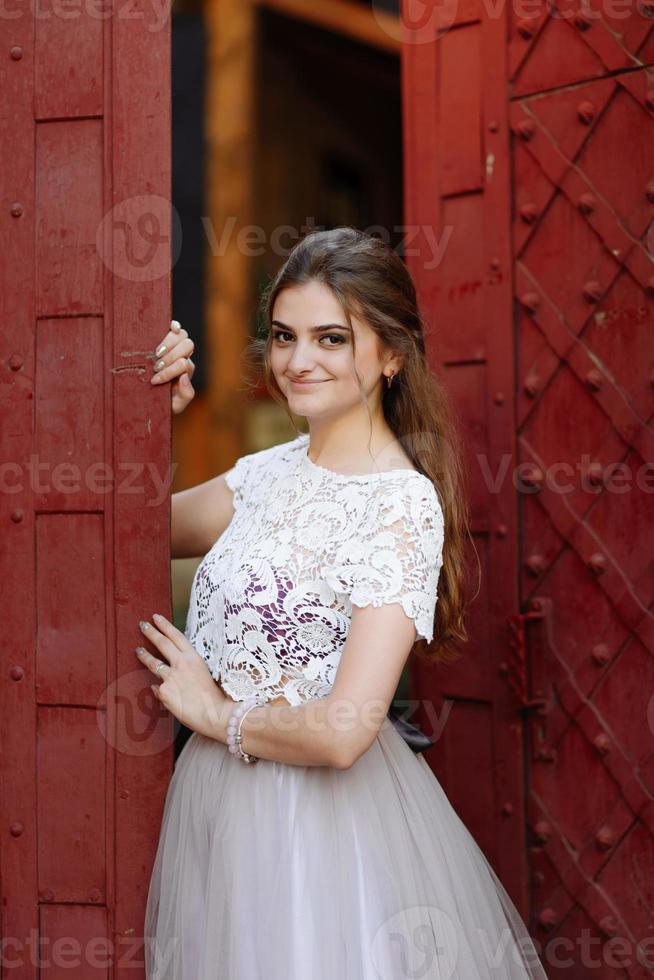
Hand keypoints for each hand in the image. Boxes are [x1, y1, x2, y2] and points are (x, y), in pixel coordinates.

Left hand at [135, 613, 229, 739]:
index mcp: (194, 658)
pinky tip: (163, 694)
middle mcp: (182, 664)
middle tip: (142, 624)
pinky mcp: (164, 692)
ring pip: (153, 663)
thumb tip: (175, 669)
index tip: (156, 617)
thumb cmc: (215, 697)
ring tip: (137, 650)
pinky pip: (158, 688)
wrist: (216, 714)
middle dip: (151, 632)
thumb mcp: (205, 675)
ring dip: (144, 655)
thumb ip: (189, 669)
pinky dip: (159, 689)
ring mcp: (171, 677)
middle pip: (162, 643)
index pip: (177, 636)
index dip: (165, 625)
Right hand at [151, 319, 195, 414]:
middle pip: (187, 346)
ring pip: (182, 335)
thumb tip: (185, 377)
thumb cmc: (166, 402)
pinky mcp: (166, 339)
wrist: (153, 398)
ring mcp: (176, 347)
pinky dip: (174, 326)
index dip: (169, 371)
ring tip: (156, 354)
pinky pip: (176, 328)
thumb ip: (186, 394)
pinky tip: (170, 328)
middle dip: (170, 357)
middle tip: (156, 366)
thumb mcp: (177, 405)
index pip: (183, 364)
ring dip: (168, 343)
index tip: (155, 380)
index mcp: (187, 371)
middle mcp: (184, 357)